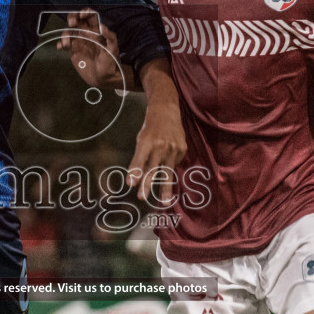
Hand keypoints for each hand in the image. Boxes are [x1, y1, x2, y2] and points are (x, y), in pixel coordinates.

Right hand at [56, 9, 124, 89]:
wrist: (104, 78)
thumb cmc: (111, 62)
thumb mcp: (113, 50)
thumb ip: (110, 37)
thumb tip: (102, 26)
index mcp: (97, 31)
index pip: (90, 16)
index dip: (85, 13)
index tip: (81, 16)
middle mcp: (87, 34)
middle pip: (77, 20)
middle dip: (72, 18)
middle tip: (72, 23)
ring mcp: (79, 42)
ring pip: (69, 31)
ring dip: (65, 33)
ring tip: (66, 43)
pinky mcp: (73, 51)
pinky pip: (65, 44)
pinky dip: (61, 43)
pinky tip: (61, 47)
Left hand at [127, 61, 186, 201]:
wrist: (167, 111)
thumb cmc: (150, 128)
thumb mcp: (141, 140)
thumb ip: (139, 159)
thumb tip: (135, 179)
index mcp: (146, 142)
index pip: (139, 160)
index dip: (134, 172)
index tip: (130, 184)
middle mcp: (160, 146)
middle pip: (153, 169)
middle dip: (147, 184)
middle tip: (142, 197)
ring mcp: (173, 148)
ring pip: (167, 172)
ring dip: (165, 188)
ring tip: (165, 202)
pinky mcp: (182, 149)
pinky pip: (174, 163)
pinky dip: (169, 166)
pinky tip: (168, 160)